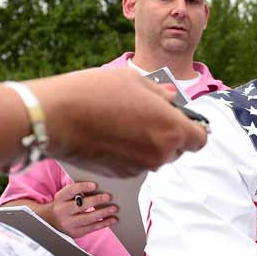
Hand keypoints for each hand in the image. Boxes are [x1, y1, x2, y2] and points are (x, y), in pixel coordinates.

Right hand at [29, 68, 207, 177]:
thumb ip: (159, 93)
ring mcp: (140, 167)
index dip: (194, 128)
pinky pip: (135, 163)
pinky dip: (130, 152)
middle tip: (148, 114)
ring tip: (124, 120)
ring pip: (154, 156)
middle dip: (168, 133)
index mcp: (172, 130)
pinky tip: (111, 133)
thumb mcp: (134, 81)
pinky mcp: (120, 175)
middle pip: (177, 148)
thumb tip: (170, 98)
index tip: (185, 119)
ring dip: (148, 142)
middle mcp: (160, 154)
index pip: (200, 139)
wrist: (57, 118)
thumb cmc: (95, 94)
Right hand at [40, 181, 117, 237]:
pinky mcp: (75, 232)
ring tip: (113, 208)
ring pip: (87, 219)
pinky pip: (91, 228)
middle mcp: (62, 211)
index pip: (70, 191)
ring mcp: (68, 223)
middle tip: (108, 197)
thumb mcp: (66, 195)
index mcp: (60, 198)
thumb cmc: (66, 204)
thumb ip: (78, 190)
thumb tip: (99, 186)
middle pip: (79, 206)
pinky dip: (103, 223)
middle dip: (95, 201)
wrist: (53, 221)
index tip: (95, 185)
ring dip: (102, 213)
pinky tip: (112, 219)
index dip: (82, 187)